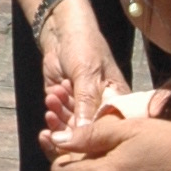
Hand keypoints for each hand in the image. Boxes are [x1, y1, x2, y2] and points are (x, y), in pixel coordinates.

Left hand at [39, 0, 119, 136]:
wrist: (62, 33)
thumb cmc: (85, 46)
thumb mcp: (87, 73)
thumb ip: (86, 102)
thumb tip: (84, 132)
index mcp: (118, 101)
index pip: (111, 128)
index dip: (97, 137)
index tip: (79, 136)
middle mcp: (104, 110)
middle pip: (90, 134)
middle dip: (71, 127)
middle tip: (57, 115)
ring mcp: (84, 110)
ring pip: (72, 129)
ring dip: (60, 116)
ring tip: (54, 96)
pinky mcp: (66, 108)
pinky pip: (59, 121)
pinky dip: (53, 112)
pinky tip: (51, 96)